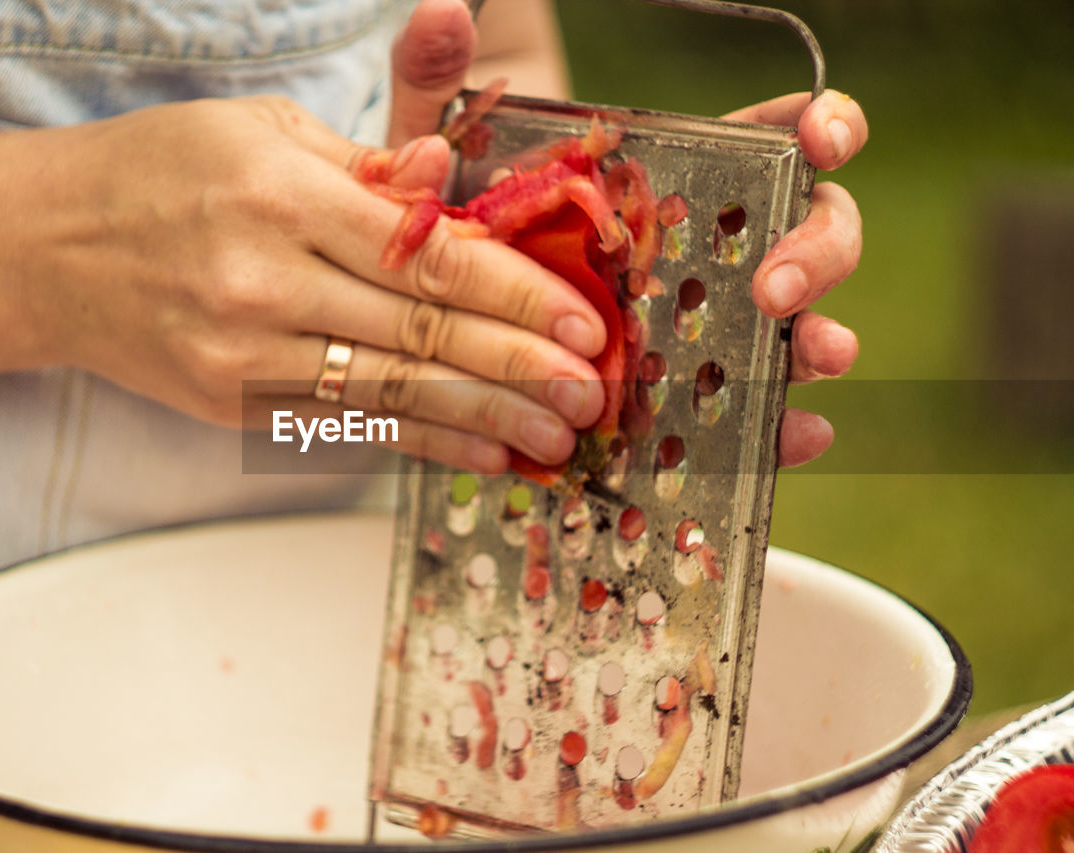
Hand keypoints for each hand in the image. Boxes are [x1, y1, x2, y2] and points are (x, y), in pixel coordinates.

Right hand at [30, 98, 606, 473]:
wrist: (48, 248)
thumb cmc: (163, 172)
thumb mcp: (261, 132)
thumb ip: (364, 165)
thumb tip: (449, 185)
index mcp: (281, 193)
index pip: (426, 257)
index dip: (515, 295)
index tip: (581, 322)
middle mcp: (263, 279)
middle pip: (419, 336)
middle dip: (520, 369)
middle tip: (591, 394)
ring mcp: (242, 352)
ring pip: (390, 394)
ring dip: (485, 420)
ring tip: (557, 439)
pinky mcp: (230, 402)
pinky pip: (345, 427)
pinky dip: (419, 441)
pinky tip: (481, 452)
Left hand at [388, 1, 868, 467]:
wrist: (436, 309)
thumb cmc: (457, 221)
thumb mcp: (437, 156)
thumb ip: (437, 79)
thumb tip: (440, 12)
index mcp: (674, 176)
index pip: (771, 138)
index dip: (822, 127)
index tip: (824, 139)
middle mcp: (707, 245)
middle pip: (808, 227)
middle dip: (819, 248)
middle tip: (777, 287)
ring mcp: (703, 320)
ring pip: (798, 322)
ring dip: (818, 339)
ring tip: (815, 354)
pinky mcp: (683, 389)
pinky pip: (748, 407)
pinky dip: (780, 425)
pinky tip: (793, 436)